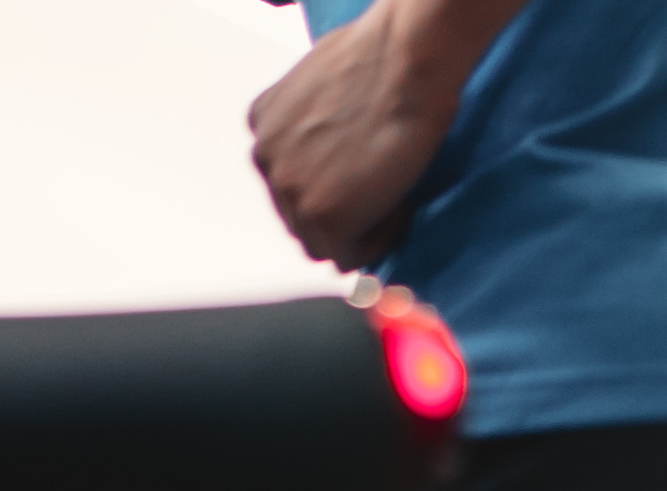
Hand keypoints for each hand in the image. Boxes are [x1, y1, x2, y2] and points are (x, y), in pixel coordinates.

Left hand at [249, 12, 460, 268]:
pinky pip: (349, 257)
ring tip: (390, 198)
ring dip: (356, 230)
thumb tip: (333, 147)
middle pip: (298, 218)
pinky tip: (398, 207)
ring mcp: (290, 191)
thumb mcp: (322, 81)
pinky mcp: (323, 217)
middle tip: (379, 194)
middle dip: (338, 213)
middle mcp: (266, 159)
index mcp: (261, 125)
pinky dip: (377, 241)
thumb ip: (313, 122)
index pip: (288, 182)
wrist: (405, 62)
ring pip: (319, 243)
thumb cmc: (381, 56)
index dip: (328, 187)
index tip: (360, 179)